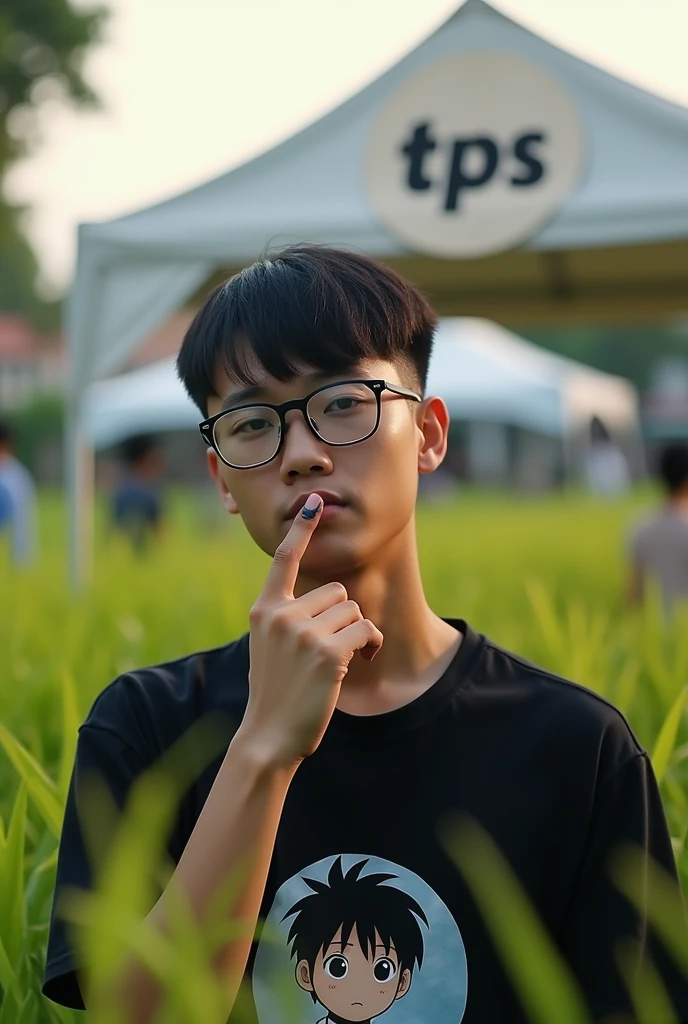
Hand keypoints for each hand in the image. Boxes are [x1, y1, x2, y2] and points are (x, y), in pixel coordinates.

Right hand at [240, 493, 383, 768]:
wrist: (268, 737)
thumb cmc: (274, 694)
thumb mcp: (269, 648)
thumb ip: (288, 618)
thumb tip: (330, 600)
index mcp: (264, 610)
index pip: (284, 561)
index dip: (302, 531)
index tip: (314, 503)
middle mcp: (281, 615)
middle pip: (336, 592)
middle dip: (342, 618)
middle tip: (331, 650)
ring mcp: (303, 632)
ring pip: (353, 610)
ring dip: (357, 633)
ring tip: (341, 660)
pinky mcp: (327, 652)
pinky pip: (365, 631)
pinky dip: (370, 644)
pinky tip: (358, 661)